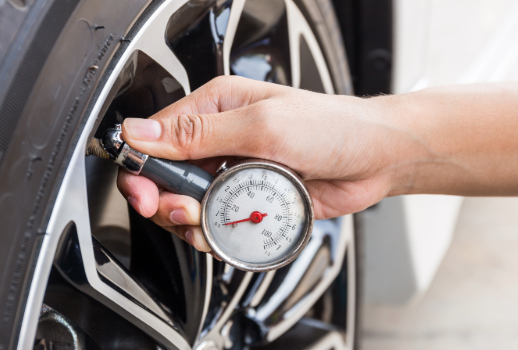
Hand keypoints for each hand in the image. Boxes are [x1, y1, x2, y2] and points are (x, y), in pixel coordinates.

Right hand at [117, 76, 407, 251]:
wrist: (375, 158)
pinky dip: (218, 234)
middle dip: (168, 202)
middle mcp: (219, 139)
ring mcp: (234, 172)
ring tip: (211, 223)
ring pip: (189, 206)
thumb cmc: (332, 127)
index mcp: (215, 107)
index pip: (155, 137)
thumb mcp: (262, 125)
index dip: (142, 169)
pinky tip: (231, 232)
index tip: (147, 194)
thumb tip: (142, 132)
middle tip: (186, 212)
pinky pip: (218, 223)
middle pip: (166, 178)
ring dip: (194, 223)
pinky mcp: (250, 199)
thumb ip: (200, 133)